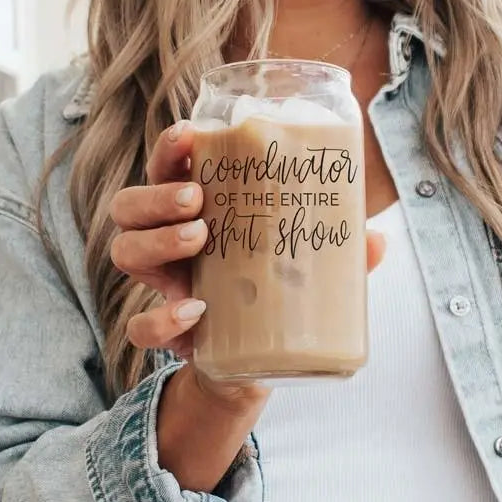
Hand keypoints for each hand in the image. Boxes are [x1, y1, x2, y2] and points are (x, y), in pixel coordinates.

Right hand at [109, 121, 386, 407]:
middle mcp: (168, 246)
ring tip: (200, 238)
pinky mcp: (169, 333)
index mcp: (196, 214)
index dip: (170, 149)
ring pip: (124, 252)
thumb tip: (377, 238)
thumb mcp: (307, 265)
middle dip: (156, 194)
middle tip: (199, 199)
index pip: (166, 170)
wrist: (259, 366)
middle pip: (129, 207)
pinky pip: (140, 327)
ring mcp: (163, 287)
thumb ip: (337, 251)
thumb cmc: (277, 295)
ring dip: (156, 240)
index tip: (193, 135)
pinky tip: (195, 311)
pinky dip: (161, 319)